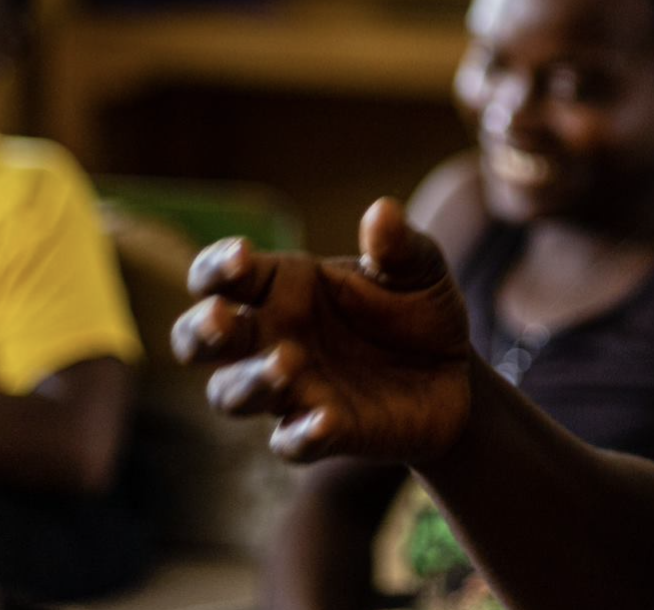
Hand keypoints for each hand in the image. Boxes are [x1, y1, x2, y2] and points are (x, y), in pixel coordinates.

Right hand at [172, 198, 473, 462]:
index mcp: (283, 287)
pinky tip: (326, 421)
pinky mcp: (321, 433)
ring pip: (233, 394)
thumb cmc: (417, 308)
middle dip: (201, 331)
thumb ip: (397, 244)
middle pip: (200, 340)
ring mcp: (291, 389)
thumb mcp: (419, 268)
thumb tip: (383, 211)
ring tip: (288, 361)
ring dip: (251, 381)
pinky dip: (302, 435)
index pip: (220, 276)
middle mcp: (271, 338)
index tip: (241, 256)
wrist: (454, 373)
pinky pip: (292, 443)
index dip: (217, 266)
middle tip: (220, 320)